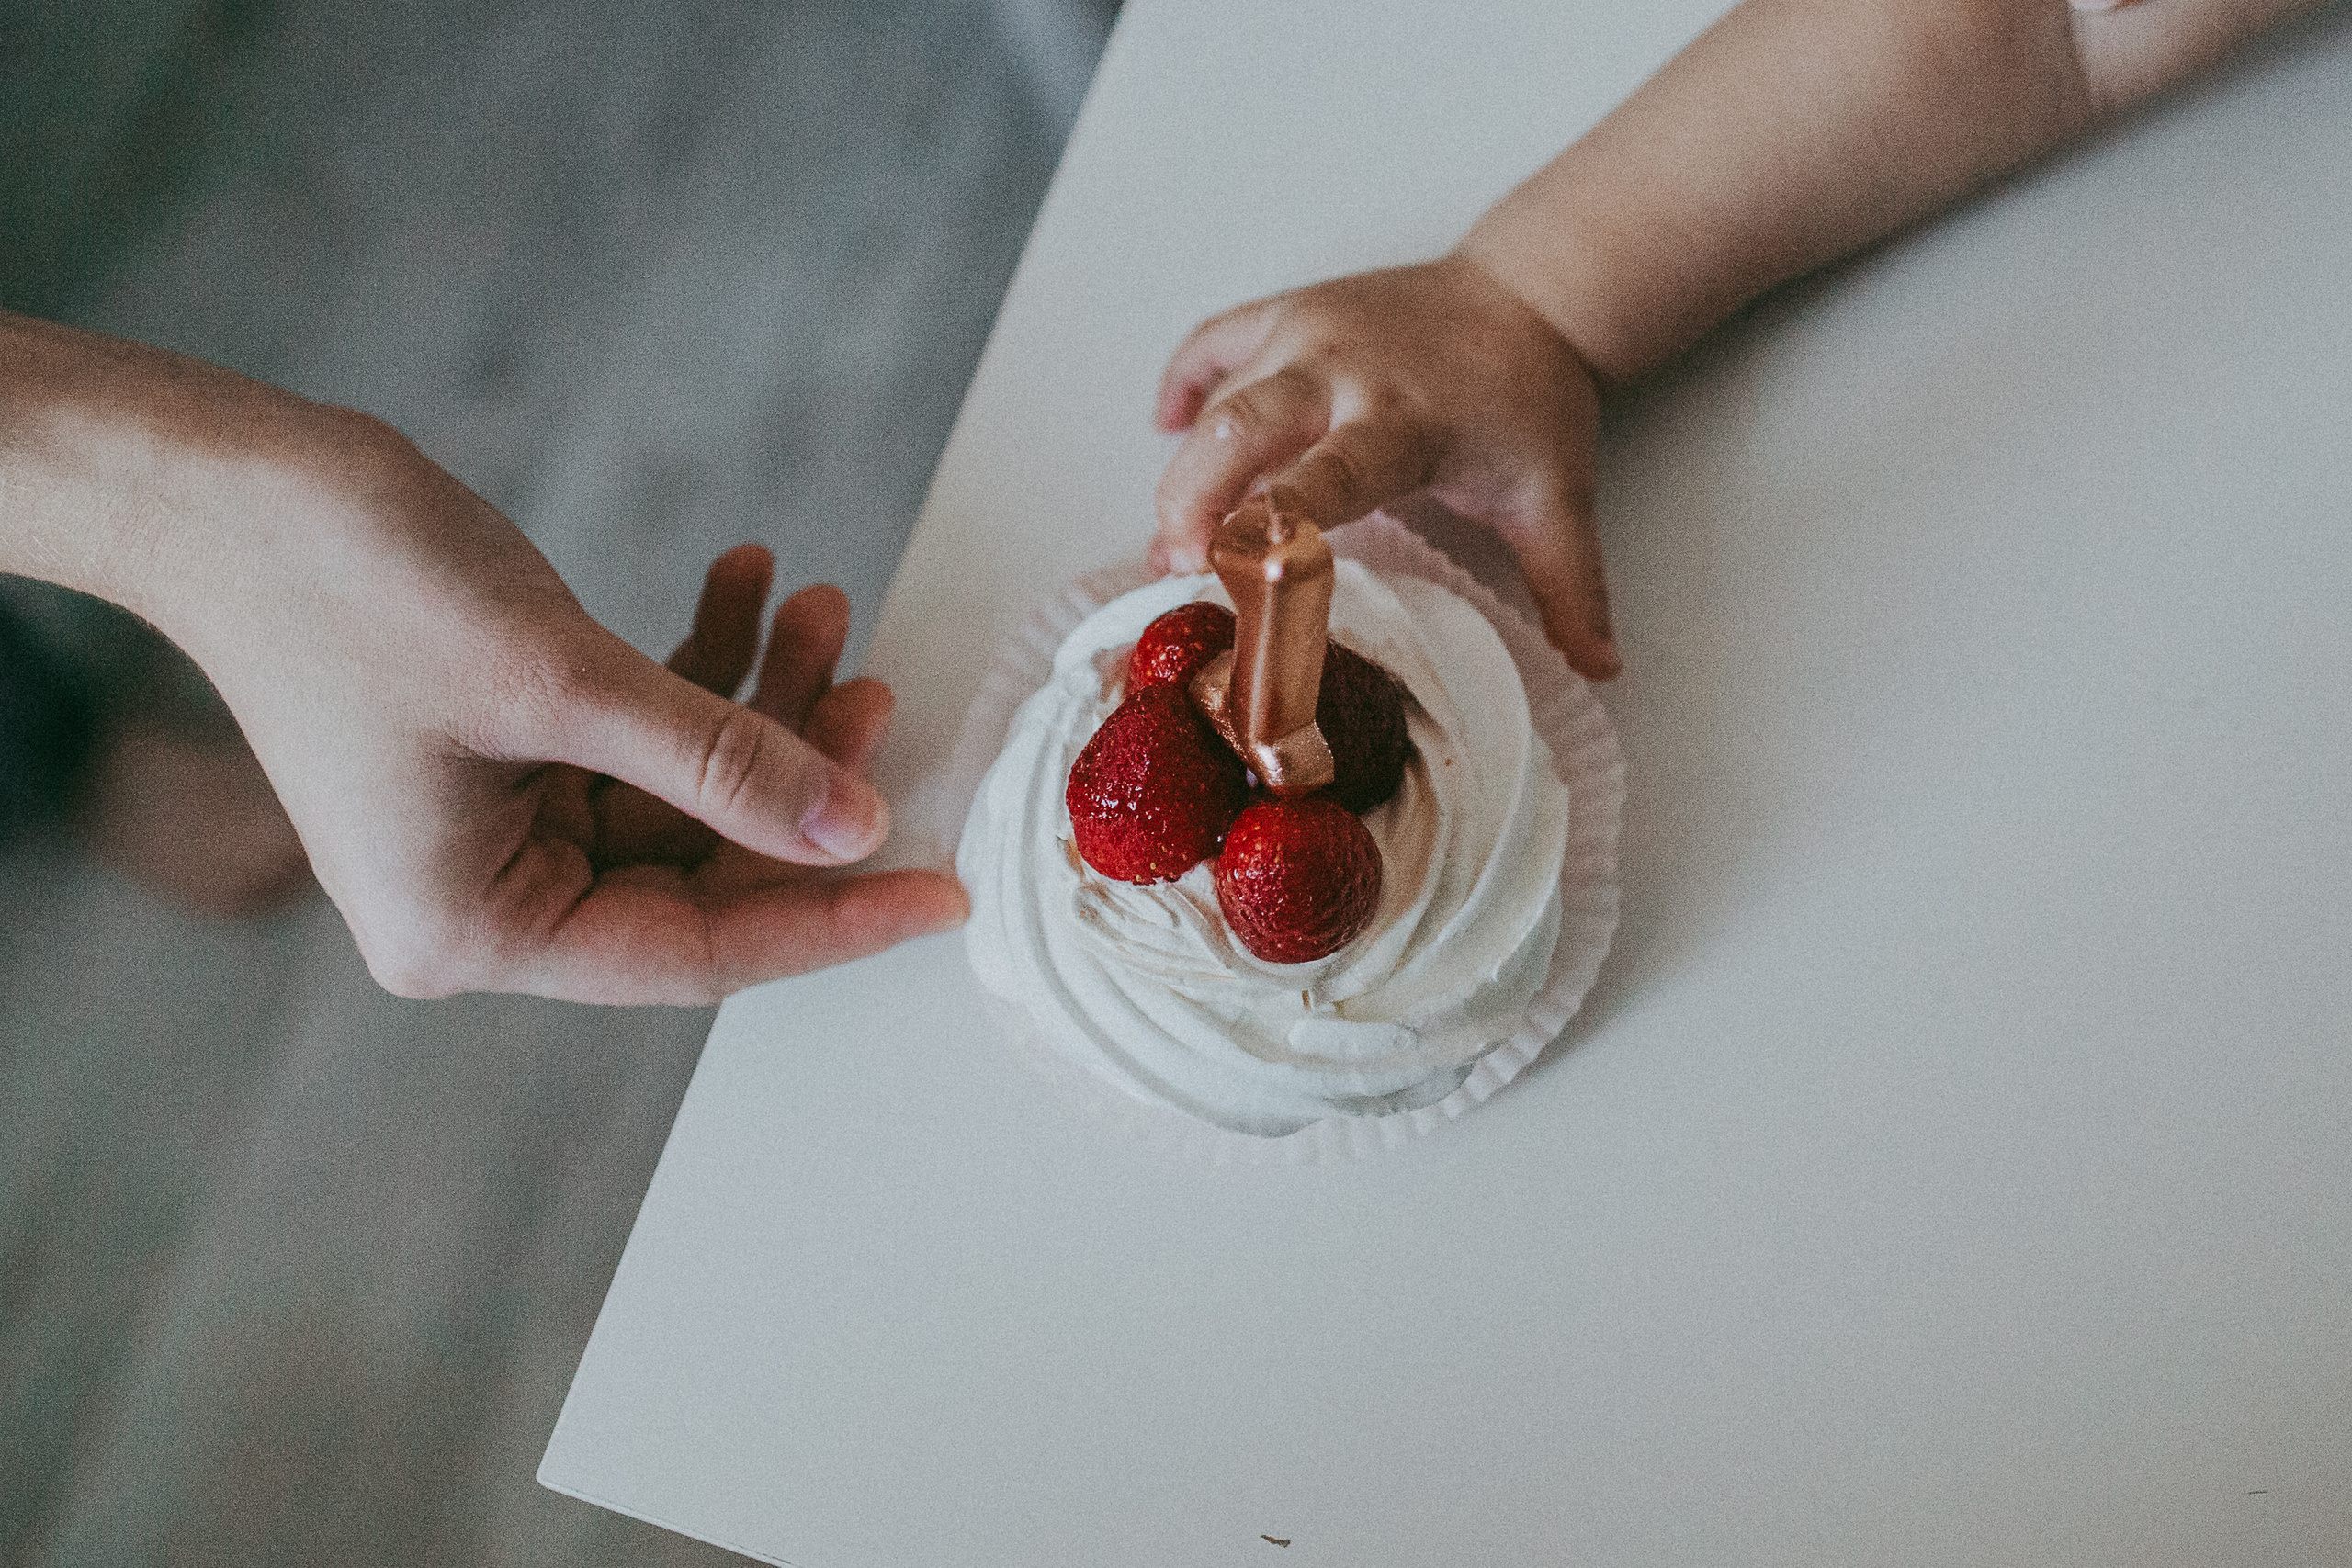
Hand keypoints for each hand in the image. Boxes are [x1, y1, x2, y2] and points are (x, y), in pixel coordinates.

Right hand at [164, 415, 965, 1003]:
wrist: (225, 483)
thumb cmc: (348, 583)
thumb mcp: (560, 681)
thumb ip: (721, 762)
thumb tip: (859, 829)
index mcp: (478, 932)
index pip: (697, 951)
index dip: (829, 918)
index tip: (942, 895)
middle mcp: (490, 903)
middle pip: (703, 868)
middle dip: (797, 773)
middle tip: (877, 691)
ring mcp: (502, 829)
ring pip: (688, 792)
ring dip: (760, 700)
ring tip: (818, 606)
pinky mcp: (515, 755)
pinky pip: (644, 734)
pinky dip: (700, 665)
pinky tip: (747, 580)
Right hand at [1152, 255, 1619, 680]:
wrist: (1531, 291)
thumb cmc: (1530, 398)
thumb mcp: (1555, 497)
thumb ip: (1569, 587)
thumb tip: (1599, 668)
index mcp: (1404, 420)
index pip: (1324, 477)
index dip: (1271, 528)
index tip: (1232, 579)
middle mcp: (1342, 367)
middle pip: (1238, 429)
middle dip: (1192, 500)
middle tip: (1174, 568)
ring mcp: (1307, 331)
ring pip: (1219, 399)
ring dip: (1185, 471)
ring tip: (1172, 543)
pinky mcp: (1289, 311)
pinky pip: (1213, 340)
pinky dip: (1183, 383)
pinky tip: (1166, 429)